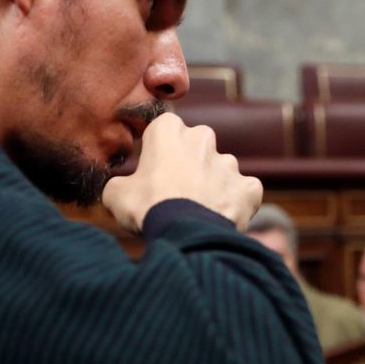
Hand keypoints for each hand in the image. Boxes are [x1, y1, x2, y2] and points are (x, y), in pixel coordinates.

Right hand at [101, 112, 262, 230]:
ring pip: (221, 169)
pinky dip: (237, 202)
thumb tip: (122, 191)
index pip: (163, 129)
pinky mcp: (249, 187)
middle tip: (176, 191)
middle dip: (190, 163)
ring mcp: (229, 163)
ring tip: (199, 210)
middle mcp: (203, 138)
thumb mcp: (115, 194)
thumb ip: (121, 184)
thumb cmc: (147, 207)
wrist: (185, 234)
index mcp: (169, 130)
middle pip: (197, 145)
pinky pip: (245, 191)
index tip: (154, 170)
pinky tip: (224, 216)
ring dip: (213, 185)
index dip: (158, 150)